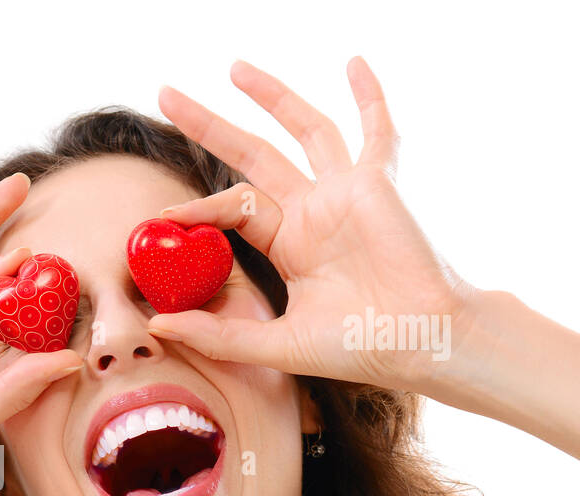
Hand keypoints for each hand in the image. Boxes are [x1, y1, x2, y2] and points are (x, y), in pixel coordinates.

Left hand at [148, 57, 477, 392]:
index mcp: (288, 245)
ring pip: (303, 129)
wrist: (422, 342)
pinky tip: (354, 63)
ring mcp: (343, 193)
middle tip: (167, 94)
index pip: (232, 208)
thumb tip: (157, 327)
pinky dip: (369, 96)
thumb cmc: (360, 347)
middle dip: (209, 125)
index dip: (197, 209)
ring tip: (233, 68)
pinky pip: (377, 131)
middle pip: (251, 155)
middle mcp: (311, 212)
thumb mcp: (276, 345)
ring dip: (271, 96)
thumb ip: (218, 337)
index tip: (162, 216)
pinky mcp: (377, 184)